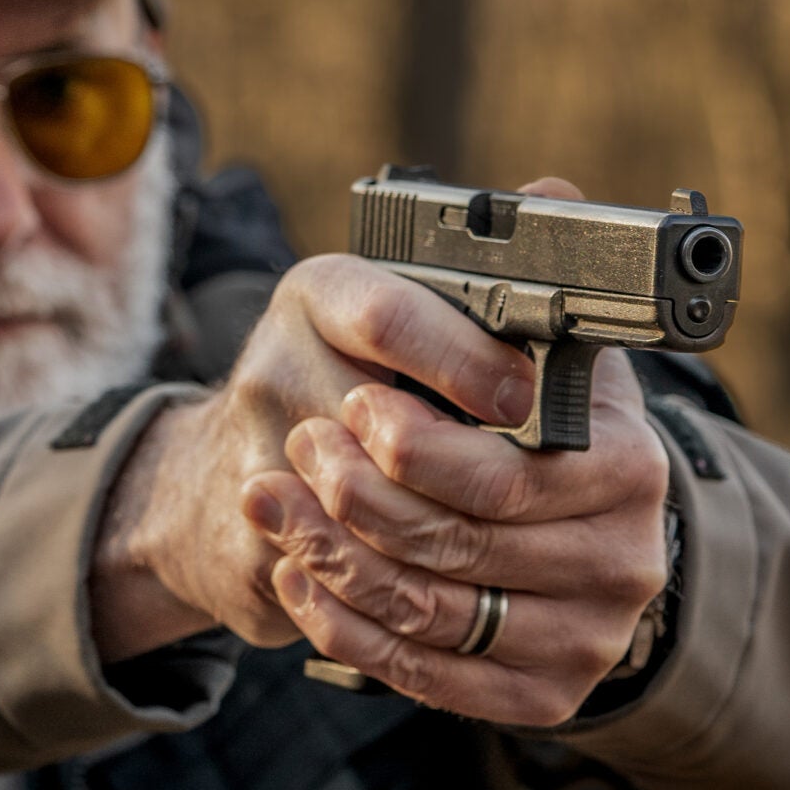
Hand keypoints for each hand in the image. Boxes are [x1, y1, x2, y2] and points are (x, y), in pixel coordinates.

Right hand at [92, 249, 540, 656]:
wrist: (230, 472)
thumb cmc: (354, 381)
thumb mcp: (406, 311)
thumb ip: (485, 274)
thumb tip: (559, 196)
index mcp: (322, 293)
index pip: (389, 316)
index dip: (466, 362)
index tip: (523, 398)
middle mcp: (277, 361)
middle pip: (388, 430)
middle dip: (475, 470)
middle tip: (540, 497)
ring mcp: (255, 451)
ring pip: (374, 515)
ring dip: (452, 541)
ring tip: (514, 547)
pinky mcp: (249, 535)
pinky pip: (343, 578)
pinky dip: (408, 593)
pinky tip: (461, 593)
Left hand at [242, 178, 673, 727]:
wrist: (578, 537)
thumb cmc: (542, 426)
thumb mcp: (552, 348)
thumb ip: (543, 275)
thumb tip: (548, 196)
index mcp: (629, 467)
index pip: (501, 472)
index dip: (410, 446)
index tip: (349, 407)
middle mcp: (624, 561)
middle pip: (454, 542)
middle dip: (355, 496)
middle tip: (295, 449)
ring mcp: (588, 638)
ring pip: (429, 611)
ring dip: (333, 559)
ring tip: (272, 503)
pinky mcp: (545, 696)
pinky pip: (427, 676)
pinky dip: (350, 630)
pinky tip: (302, 581)